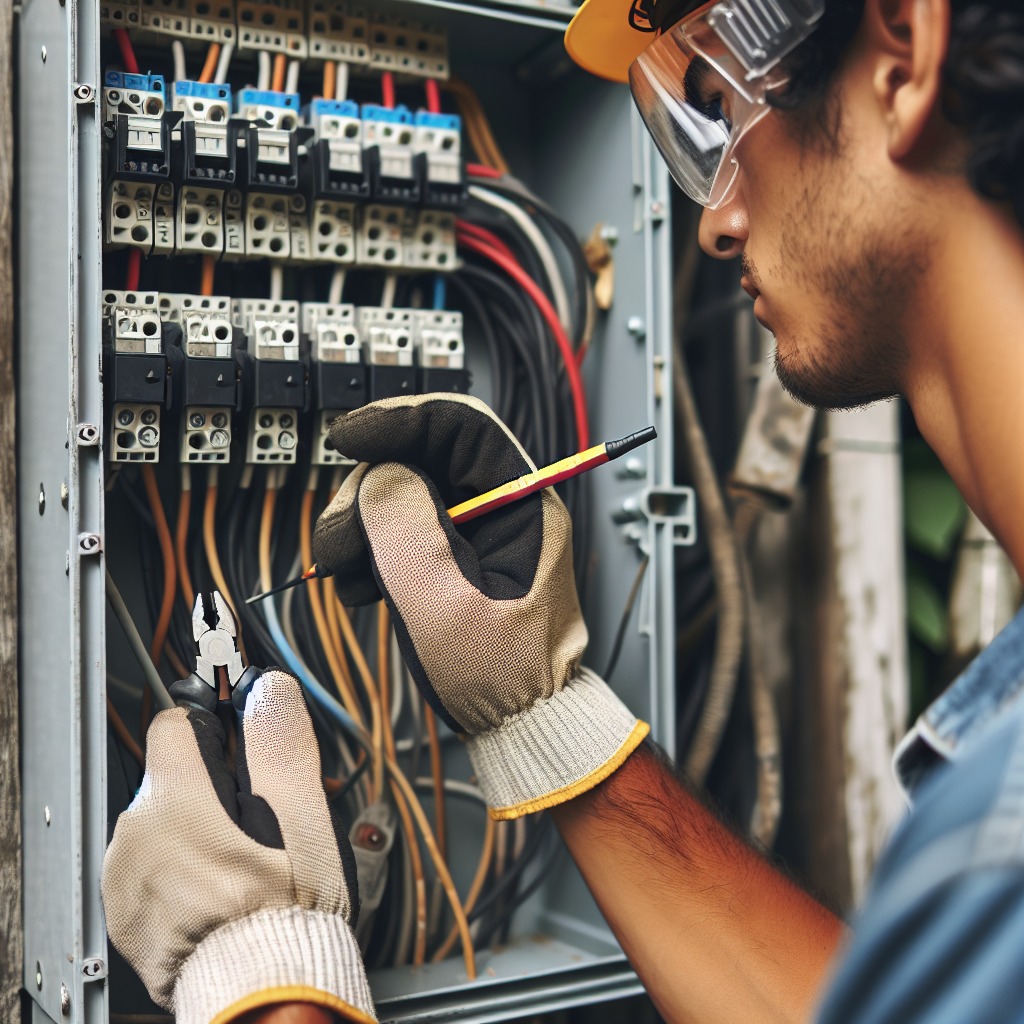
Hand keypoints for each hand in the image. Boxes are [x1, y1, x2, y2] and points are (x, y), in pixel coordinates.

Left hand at [101, 670, 376, 1023]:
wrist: (263, 988)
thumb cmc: (283, 911)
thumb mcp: (301, 814)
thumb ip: (280, 742)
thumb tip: (269, 690)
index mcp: (176, 800)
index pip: (177, 722)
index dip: (215, 725)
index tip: (238, 739)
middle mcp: (136, 832)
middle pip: (173, 775)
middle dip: (211, 787)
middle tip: (255, 820)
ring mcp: (124, 876)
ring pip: (162, 821)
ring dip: (193, 829)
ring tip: (239, 862)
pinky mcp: (123, 911)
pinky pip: (149, 865)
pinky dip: (177, 870)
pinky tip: (215, 890)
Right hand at [313, 393, 647, 819]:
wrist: (519, 722)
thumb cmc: (504, 675)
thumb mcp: (447, 607)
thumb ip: (408, 532)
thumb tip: (380, 477)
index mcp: (521, 503)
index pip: (461, 425)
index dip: (400, 420)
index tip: (348, 438)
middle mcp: (499, 507)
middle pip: (420, 457)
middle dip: (367, 492)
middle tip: (338, 541)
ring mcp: (474, 531)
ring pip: (401, 494)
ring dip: (360, 528)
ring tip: (347, 578)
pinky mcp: (452, 556)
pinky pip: (400, 530)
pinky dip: (370, 551)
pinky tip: (361, 589)